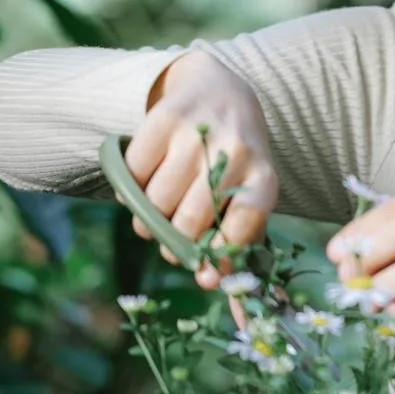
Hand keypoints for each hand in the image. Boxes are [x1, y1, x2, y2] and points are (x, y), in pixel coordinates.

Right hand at [124, 49, 277, 289]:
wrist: (220, 91)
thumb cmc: (235, 161)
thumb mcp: (248, 197)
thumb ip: (237, 249)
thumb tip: (225, 302)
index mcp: (263, 178)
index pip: (240, 230)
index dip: (218, 259)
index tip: (204, 273)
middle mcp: (236, 152)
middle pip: (188, 223)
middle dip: (172, 242)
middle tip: (170, 237)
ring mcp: (199, 133)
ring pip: (155, 202)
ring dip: (147, 217)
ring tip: (158, 207)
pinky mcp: (165, 118)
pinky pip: (133, 174)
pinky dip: (131, 186)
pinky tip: (147, 178)